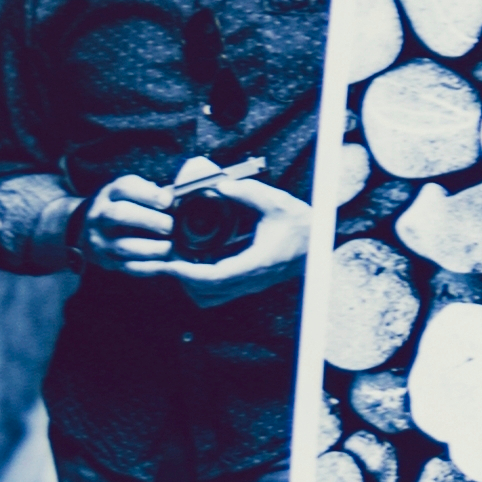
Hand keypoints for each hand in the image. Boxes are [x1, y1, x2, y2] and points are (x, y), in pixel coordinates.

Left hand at [83, 163, 311, 303]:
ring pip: (210, 298)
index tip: (169, 264)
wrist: (319, 242)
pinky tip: (195, 267)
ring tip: (176, 265)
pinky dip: (201, 286)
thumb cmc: (301, 224)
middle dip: (181, 280)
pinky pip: (218, 294)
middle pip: (206, 293)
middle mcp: (251, 280)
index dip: (187, 274)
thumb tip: (221, 184)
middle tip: (163, 261)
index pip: (214, 278)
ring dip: (190, 285)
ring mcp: (250, 285)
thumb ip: (249, 192)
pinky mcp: (248, 284)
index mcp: (256, 263)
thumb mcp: (277, 202)